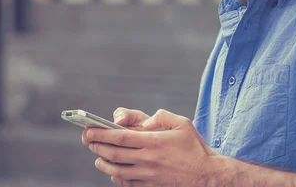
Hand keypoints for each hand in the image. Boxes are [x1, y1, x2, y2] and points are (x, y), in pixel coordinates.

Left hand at [85, 109, 216, 186]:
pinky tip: (114, 173)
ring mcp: (148, 175)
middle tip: (89, 141)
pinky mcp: (151, 185)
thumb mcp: (183, 124)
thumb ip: (162, 116)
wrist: (207, 175)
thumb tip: (146, 121)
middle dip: (98, 146)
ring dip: (104, 164)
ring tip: (98, 158)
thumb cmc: (195, 148)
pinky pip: (128, 183)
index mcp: (153, 141)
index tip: (90, 130)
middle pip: (114, 153)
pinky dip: (117, 178)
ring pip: (117, 171)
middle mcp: (148, 159)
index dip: (102, 133)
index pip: (120, 137)